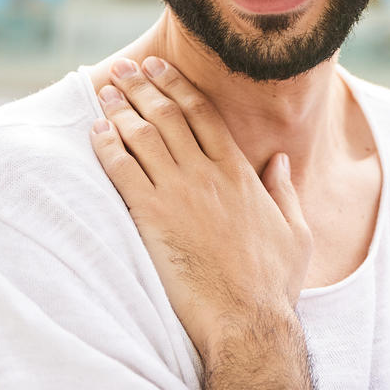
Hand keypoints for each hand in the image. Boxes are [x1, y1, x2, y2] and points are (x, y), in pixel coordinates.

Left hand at [91, 57, 312, 358]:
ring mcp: (178, 194)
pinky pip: (123, 170)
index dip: (177, 86)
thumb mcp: (295, 232)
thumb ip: (284, 191)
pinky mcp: (153, 218)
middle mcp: (207, 174)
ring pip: (142, 136)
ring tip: (103, 91)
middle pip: (168, 115)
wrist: (246, 320)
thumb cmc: (273, 284)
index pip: (203, 114)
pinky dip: (107, 146)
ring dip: (119, 109)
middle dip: (141, 87)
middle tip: (122, 70)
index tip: (158, 69)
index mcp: (240, 172)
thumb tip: (278, 161)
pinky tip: (95, 133)